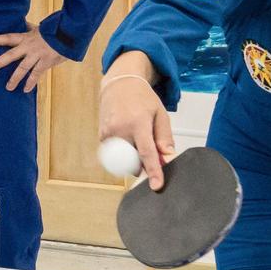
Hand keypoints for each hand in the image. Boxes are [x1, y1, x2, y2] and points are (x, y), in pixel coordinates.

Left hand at [0, 25, 67, 92]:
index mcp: (26, 37)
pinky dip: (31, 82)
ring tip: (8, 88)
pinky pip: (36, 74)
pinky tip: (26, 90)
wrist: (69, 33)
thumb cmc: (54, 30)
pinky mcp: (46, 62)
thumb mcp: (40, 28)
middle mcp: (29, 46)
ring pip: (23, 68)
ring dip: (15, 79)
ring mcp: (37, 55)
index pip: (8, 38)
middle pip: (11, 55)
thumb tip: (22, 22)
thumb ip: (30, 28)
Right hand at [99, 53, 175, 189]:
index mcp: (139, 123)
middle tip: (147, 148)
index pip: (147, 153)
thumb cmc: (142, 97)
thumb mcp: (160, 114)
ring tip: (136, 139)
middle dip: (142, 162)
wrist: (120, 84)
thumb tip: (168, 157)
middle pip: (134, 160)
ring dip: (131, 157)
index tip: (156, 185)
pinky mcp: (102, 135)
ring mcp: (109, 132)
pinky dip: (122, 151)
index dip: (153, 171)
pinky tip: (126, 136)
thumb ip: (165, 137)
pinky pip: (114, 154)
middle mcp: (121, 129)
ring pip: (123, 159)